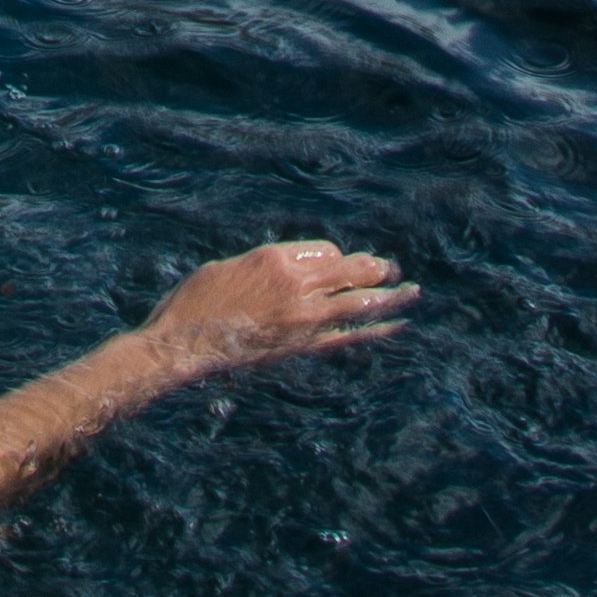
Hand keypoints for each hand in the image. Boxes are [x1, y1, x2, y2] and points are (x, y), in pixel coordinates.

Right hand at [142, 239, 414, 377]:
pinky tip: (396, 324)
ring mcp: (304, 318)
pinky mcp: (304, 345)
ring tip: (411, 290)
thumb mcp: (230, 265)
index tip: (338, 262)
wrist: (186, 343)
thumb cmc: (198, 300)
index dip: (335, 257)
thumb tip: (292, 268)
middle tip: (392, 267)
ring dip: (389, 295)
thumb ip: (266, 263)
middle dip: (374, 268)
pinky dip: (377, 329)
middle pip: (350, 271)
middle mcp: (296, 285)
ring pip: (359, 301)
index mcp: (276, 258)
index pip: (325, 251)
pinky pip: (350, 335)